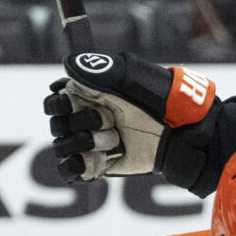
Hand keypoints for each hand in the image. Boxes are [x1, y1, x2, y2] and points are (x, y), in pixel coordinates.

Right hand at [44, 49, 216, 183]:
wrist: (181, 133)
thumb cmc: (161, 100)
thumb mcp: (132, 76)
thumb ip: (99, 68)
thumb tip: (67, 65)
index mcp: (88, 94)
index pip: (54, 101)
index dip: (60, 105)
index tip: (74, 104)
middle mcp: (85, 118)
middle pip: (57, 125)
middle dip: (83, 124)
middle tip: (112, 120)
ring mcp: (90, 143)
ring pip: (62, 148)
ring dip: (88, 144)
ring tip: (115, 141)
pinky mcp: (97, 165)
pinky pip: (70, 171)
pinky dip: (79, 167)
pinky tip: (100, 160)